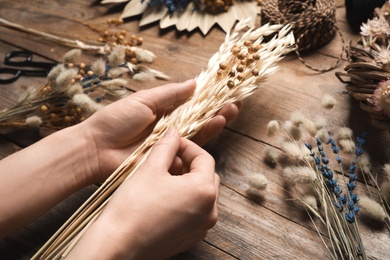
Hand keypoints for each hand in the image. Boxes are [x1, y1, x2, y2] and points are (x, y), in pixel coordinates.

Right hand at [68, 128, 219, 258]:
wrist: (117, 245)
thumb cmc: (133, 206)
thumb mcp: (150, 168)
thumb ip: (166, 145)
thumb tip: (174, 132)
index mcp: (204, 191)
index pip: (205, 158)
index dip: (187, 146)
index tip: (172, 142)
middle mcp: (209, 211)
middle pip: (206, 176)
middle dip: (189, 164)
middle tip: (167, 160)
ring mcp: (201, 227)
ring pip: (201, 195)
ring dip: (187, 182)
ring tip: (163, 178)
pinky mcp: (190, 238)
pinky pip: (194, 212)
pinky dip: (184, 200)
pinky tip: (163, 198)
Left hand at [80, 79, 238, 183]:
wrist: (97, 150)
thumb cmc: (115, 121)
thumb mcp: (143, 100)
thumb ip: (170, 94)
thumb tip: (194, 83)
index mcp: (161, 110)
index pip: (189, 102)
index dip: (206, 97)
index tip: (223, 90)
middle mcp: (169, 127)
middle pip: (197, 118)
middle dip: (216, 110)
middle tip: (234, 103)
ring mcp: (170, 144)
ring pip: (198, 132)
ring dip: (214, 122)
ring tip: (230, 111)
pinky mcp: (169, 159)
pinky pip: (190, 148)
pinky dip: (204, 137)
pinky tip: (216, 125)